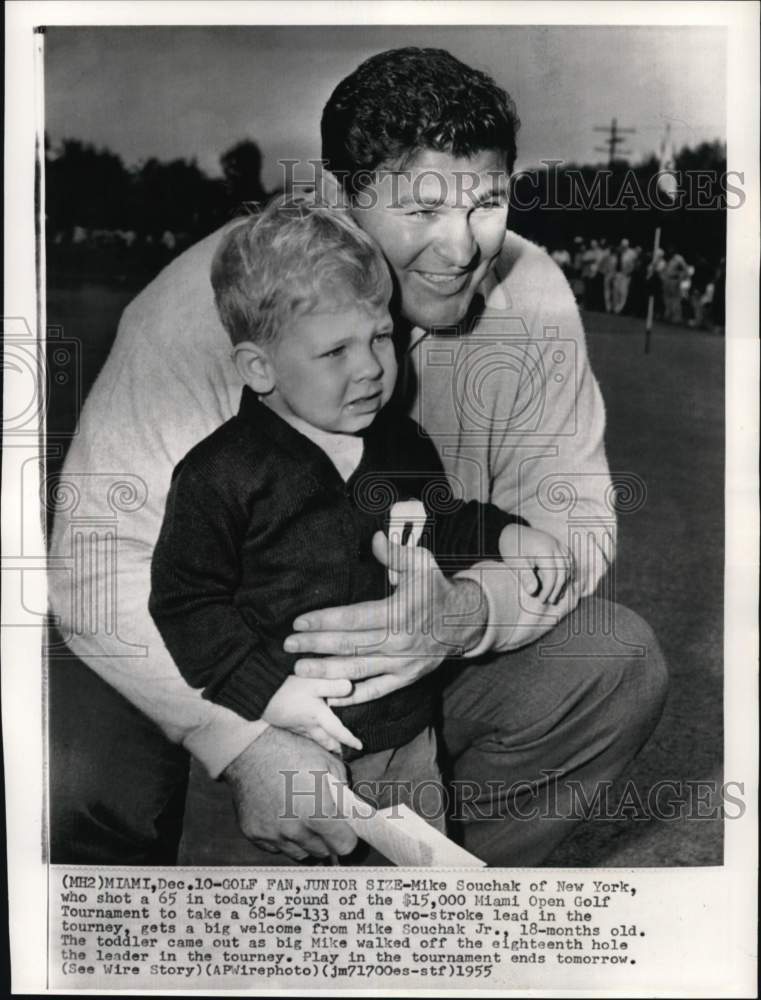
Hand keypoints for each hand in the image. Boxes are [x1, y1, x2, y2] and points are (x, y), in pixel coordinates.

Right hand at [223, 727, 356, 860]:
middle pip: (322, 852)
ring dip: (305, 840)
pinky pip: (276, 846)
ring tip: (301, 815)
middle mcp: (294, 830)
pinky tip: (281, 814)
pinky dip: (282, 837)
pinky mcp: (254, 834)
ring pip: (299, 852)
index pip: (343, 846)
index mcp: (317, 813)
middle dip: (327, 838)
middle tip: (323, 818)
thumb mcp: (327, 762)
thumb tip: (348, 806)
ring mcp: (272, 834)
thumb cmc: (289, 749)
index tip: (345, 830)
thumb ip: (342, 789)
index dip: (347, 837)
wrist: (249, 747)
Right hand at [261, 675, 361, 754]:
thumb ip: (332, 684)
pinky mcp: (284, 721)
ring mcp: (294, 725)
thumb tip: (350, 686)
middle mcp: (307, 724)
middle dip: (335, 746)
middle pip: (325, 740)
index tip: (360, 746)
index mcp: (318, 716)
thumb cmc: (287, 688)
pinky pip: (302, 733)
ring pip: (313, 738)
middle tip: (343, 752)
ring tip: (330, 746)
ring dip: (323, 742)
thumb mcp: (312, 682)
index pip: (338, 731)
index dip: (350, 739)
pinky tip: (309, 731)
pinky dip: (310, 735)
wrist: (257, 693)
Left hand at [284, 531, 487, 706]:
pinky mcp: (407, 678)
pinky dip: (354, 696)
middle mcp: (399, 641)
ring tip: (299, 669)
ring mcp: (403, 663)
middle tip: (288, 644)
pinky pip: (377, 690)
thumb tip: (373, 538)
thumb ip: (395, 553)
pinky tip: (330, 697)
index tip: (300, 621)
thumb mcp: (421, 564)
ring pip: (359, 670)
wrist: (465, 621)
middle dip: (316, 645)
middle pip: (350, 645)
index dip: (325, 621)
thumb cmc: (436, 589)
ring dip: (326, 672)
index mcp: (400, 612)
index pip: (354, 618)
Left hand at [499, 524, 573, 604]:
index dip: (549, 590)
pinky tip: (562, 581)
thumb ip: (525, 577)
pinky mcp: (557, 544)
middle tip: (551, 601)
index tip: (542, 600)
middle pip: (564, 571)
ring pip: (569, 564)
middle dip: (558, 588)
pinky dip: (567, 570)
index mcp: (544, 550)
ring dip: (565, 580)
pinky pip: (568, 558)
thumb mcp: (515, 563)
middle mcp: (554, 545)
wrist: (509, 531)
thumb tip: (533, 592)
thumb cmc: (511, 548)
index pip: (552, 574)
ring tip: (557, 594)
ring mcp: (557, 543)